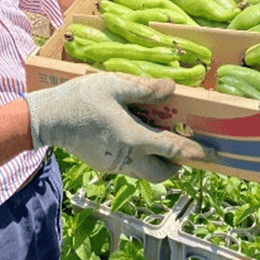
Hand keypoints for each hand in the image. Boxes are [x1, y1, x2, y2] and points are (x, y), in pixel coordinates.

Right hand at [26, 72, 209, 182]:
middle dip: (175, 167)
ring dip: (157, 164)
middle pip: (160, 174)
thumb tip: (172, 88)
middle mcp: (127, 157)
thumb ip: (145, 89)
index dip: (194, 152)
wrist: (48, 119)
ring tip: (159, 144)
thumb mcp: (114, 86)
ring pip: (144, 173)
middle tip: (183, 152)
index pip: (172, 150)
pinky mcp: (102, 164)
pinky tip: (133, 139)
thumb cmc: (81, 98)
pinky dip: (139, 159)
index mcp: (134, 138)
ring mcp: (113, 164)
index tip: (211, 154)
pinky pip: (129, 167)